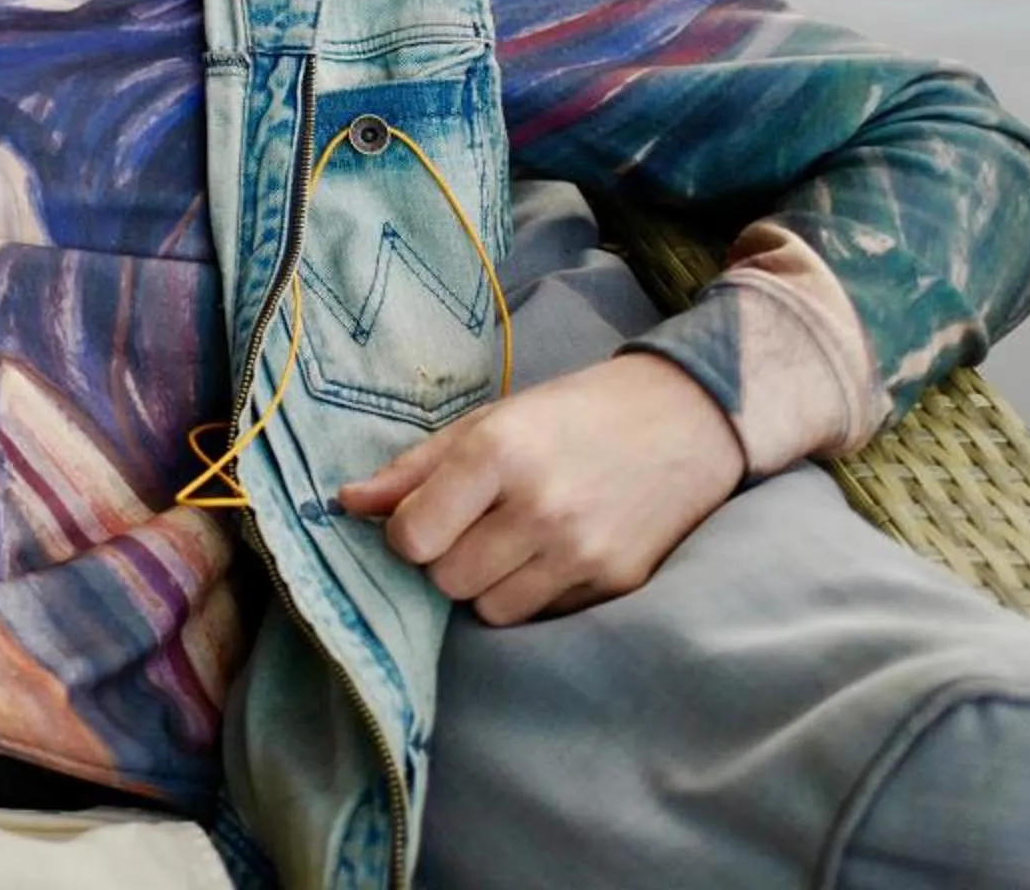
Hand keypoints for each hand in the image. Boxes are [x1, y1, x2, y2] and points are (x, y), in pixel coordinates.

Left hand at [337, 352, 745, 626]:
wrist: (685, 419)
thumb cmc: (573, 414)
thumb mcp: (489, 420)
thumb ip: (414, 467)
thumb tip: (344, 503)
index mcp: (497, 454)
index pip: (412, 537)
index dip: (406, 534)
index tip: (424, 518)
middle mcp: (539, 507)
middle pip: (447, 579)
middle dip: (446, 561)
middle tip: (473, 528)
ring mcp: (581, 552)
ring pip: (490, 610)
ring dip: (488, 585)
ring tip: (513, 542)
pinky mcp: (617, 583)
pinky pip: (541, 615)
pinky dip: (534, 594)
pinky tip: (553, 554)